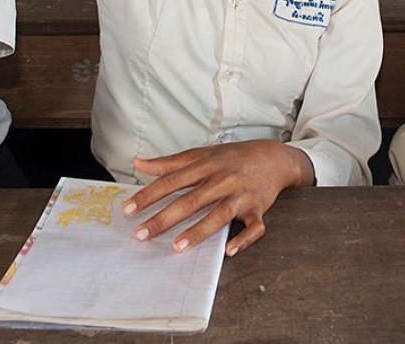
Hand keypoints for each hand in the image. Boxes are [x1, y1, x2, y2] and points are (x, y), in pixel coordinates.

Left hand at [124, 140, 312, 256]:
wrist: (275, 157)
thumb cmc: (233, 157)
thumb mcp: (202, 154)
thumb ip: (169, 162)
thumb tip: (138, 162)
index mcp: (206, 165)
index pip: (172, 181)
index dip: (149, 195)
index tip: (128, 209)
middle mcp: (222, 180)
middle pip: (191, 200)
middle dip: (164, 218)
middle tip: (141, 234)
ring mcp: (241, 196)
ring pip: (219, 215)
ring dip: (198, 231)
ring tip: (177, 247)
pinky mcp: (258, 209)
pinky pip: (253, 228)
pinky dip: (243, 240)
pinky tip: (228, 251)